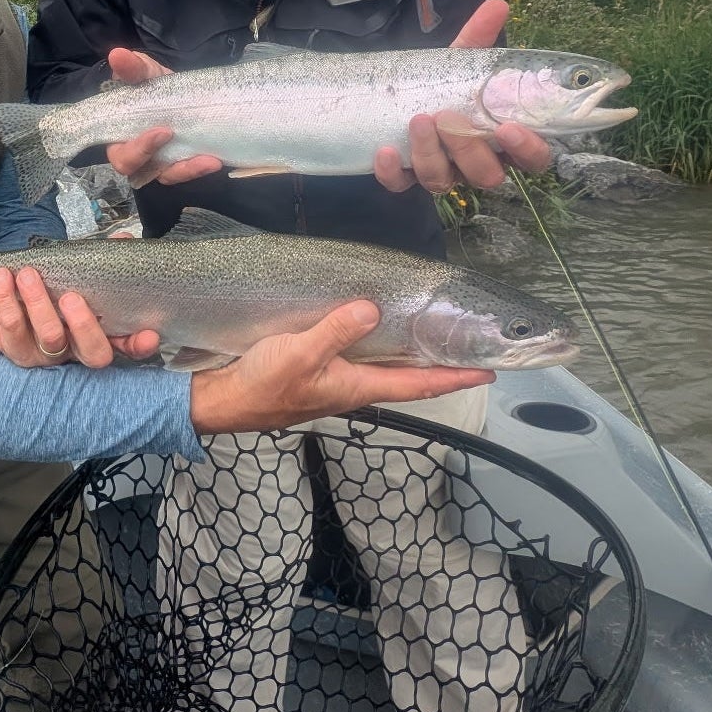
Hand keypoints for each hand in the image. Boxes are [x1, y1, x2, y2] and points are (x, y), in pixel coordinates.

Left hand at [0, 263, 160, 367]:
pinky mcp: (10, 347)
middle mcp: (74, 349)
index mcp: (98, 332)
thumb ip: (100, 259)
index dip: (138, 345)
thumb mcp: (76, 272)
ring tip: (28, 275)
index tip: (149, 333)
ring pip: (49, 339)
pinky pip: (9, 330)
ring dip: (38, 305)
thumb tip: (123, 240)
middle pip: (92, 353)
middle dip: (84, 326)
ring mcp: (43, 353)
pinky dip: (4, 299)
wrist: (3, 293)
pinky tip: (3, 276)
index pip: (126, 345)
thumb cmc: (50, 285)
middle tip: (71, 297)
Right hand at [103, 47, 223, 187]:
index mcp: (120, 138)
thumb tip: (117, 55)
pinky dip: (201, 168)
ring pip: (168, 175)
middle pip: (139, 169)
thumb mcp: (144, 72)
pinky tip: (216, 159)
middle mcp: (138, 156)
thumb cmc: (151, 84)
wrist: (178, 90)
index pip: (120, 155)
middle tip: (171, 134)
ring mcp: (161, 162)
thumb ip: (132, 67)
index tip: (160, 130)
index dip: (137, 150)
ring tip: (210, 160)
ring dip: (187, 169)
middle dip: (154, 156)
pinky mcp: (183, 163)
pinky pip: (189, 172)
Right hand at [188, 300, 494, 434]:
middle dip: (439, 365)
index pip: (418, 382)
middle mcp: (353, 387)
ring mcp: (335, 383)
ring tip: (430, 336)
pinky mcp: (317, 375)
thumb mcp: (300, 353)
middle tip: (468, 349)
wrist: (223, 402)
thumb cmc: (263, 384)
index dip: (453, 376)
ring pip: (384, 368)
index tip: (487, 371)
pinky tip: (371, 331)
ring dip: (409, 355)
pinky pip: (358, 359)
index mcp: (357, 386)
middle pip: (407, 377)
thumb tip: (371, 308)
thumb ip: (336, 330)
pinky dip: (376, 347)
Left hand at [374, 0, 552, 194]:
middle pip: (486, 176)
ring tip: (418, 119)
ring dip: (430, 153)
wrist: (399, 92)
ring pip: (443, 182)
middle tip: (449, 116)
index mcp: (501, 139)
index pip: (532, 159)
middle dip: (468, 149)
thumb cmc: (444, 83)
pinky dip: (392, 172)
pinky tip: (384, 150)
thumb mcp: (460, 62)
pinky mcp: (405, 176)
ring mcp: (441, 172)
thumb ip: (478, 37)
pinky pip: (400, 185)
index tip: (509, 128)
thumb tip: (497, 5)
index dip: (526, 150)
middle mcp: (474, 162)